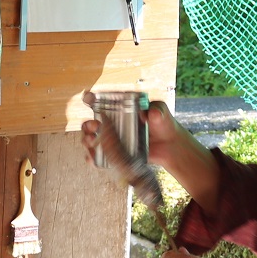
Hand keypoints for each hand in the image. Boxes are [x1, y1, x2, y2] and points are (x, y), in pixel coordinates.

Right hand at [79, 92, 220, 212]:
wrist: (170, 145)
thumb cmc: (164, 123)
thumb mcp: (161, 111)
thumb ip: (157, 110)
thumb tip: (152, 114)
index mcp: (119, 111)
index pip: (100, 104)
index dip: (90, 100)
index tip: (87, 98)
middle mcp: (112, 125)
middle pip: (91, 124)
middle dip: (86, 126)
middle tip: (94, 126)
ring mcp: (112, 141)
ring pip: (91, 141)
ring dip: (86, 141)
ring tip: (91, 142)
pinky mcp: (115, 156)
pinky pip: (99, 158)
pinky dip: (92, 158)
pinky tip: (92, 159)